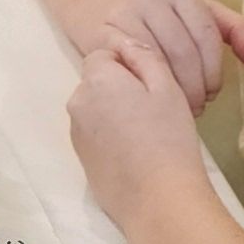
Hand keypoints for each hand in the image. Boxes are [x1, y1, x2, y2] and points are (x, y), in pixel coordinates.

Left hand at [67, 36, 210, 224]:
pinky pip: (95, 133)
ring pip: (96, 107)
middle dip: (122, 87)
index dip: (131, 65)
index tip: (154, 85)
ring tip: (148, 134)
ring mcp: (75, 132)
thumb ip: (145, 57)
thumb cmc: (168, 138)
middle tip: (155, 110)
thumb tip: (129, 43)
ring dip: (116, 111)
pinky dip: (111, 135)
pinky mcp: (80, 158)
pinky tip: (136, 152)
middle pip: (99, 81)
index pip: (106, 54)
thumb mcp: (167, 88)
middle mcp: (76, 102)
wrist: (157, 200)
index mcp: (96, 80)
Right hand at [72, 0, 243, 112]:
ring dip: (171, 92)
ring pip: (156, 62)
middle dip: (194, 86)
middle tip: (197, 107)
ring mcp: (122, 15)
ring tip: (178, 108)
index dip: (214, 70)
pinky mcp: (101, 36)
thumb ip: (233, 29)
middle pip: (182, 51)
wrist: (95, 4)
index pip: (206, 35)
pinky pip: (130, 67)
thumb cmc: (155, 17)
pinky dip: (144, 87)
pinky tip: (150, 98)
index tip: (213, 92)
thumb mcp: (194, 14)